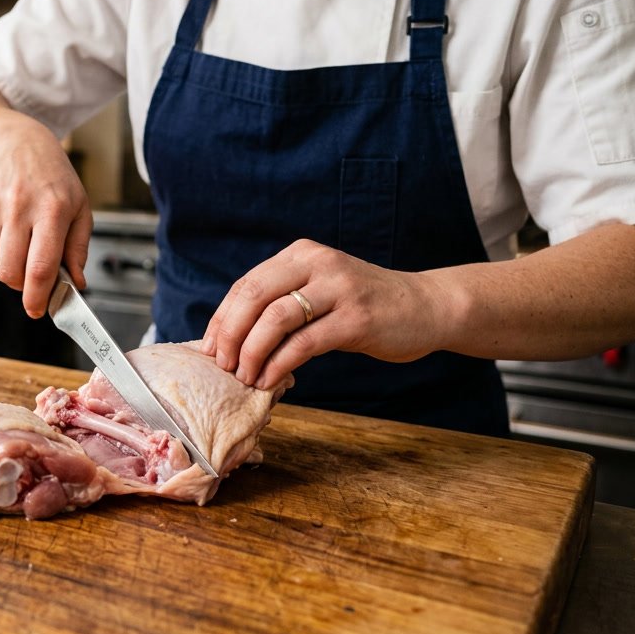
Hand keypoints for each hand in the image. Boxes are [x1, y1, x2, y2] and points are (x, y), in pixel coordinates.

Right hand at [0, 124, 91, 316]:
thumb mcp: (79, 207)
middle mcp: (19, 207)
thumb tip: (75, 283)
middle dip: (22, 286)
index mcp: (52, 210)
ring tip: (22, 246)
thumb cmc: (53, 179)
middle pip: (10, 272)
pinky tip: (6, 231)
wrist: (16, 143)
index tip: (38, 310)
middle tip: (33, 278)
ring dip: (8, 267)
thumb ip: (78, 248)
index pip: (40, 267)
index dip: (37, 297)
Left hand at [201, 239, 449, 388]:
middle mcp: (318, 263)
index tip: (208, 348)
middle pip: (254, 296)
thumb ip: (282, 302)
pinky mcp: (357, 318)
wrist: (426, 307)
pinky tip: (269, 379)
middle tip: (221, 364)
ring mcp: (339, 289)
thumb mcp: (319, 291)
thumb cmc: (363, 306)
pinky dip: (279, 364)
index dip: (222, 318)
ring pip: (276, 318)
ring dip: (252, 351)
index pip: (246, 285)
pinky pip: (304, 342)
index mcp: (301, 254)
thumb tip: (230, 338)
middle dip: (230, 334)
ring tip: (243, 375)